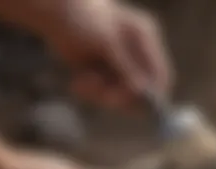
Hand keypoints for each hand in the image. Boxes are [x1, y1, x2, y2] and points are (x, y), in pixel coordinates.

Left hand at [45, 0, 172, 109]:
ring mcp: (119, 68)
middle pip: (140, 92)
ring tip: (83, 82)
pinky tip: (78, 82)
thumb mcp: (107, 42)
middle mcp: (135, 57)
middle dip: (120, 96)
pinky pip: (102, 96)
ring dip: (100, 95)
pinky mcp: (103, 76)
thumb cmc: (84, 19)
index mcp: (145, 41)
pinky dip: (90, 93)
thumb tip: (142, 90)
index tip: (140, 107)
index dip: (155, 95)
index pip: (161, 75)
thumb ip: (125, 67)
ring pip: (119, 97)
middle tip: (104, 98)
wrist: (55, 13)